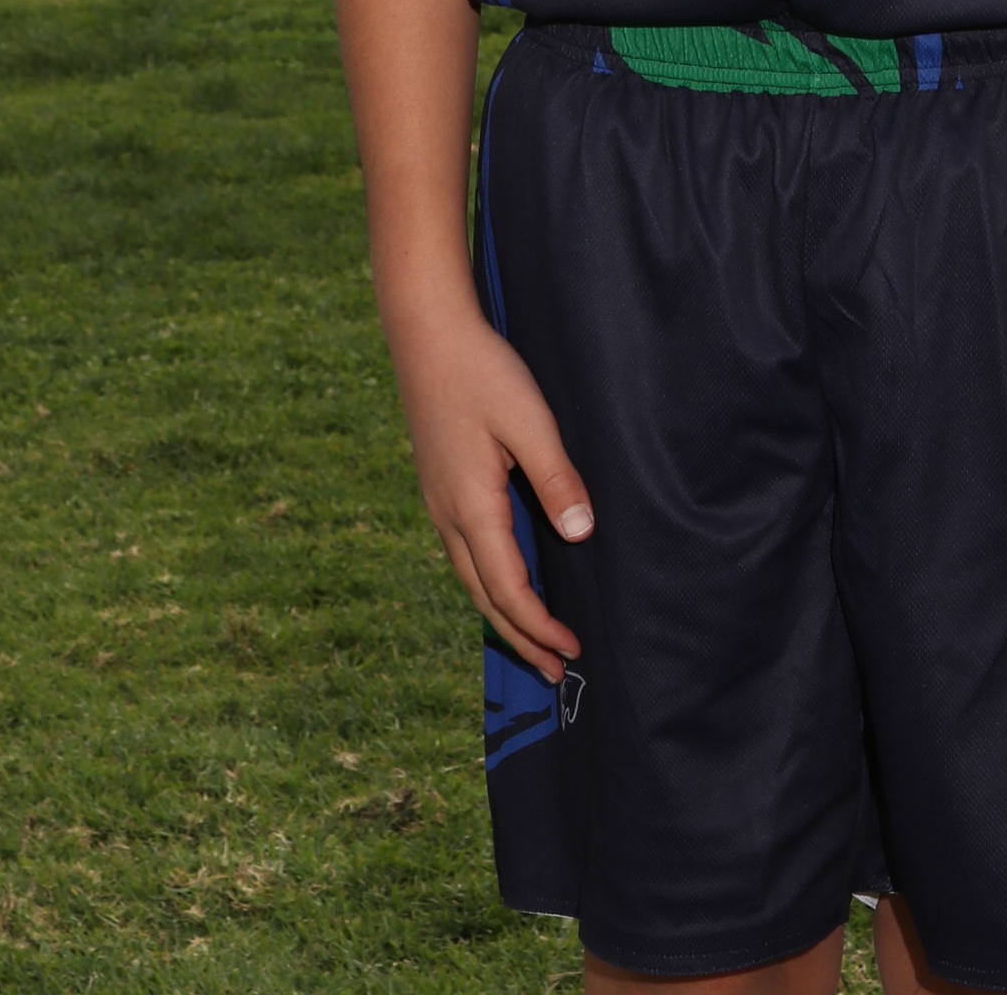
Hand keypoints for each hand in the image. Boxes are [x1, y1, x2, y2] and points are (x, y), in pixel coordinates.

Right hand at [389, 290, 594, 681]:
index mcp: (471, 507)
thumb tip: (579, 534)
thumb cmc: (481, 371)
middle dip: (520, 638)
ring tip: (532, 639)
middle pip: (484, 597)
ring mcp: (439, 502)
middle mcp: (448, 515)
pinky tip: (505, 578)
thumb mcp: (529, 421)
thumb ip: (556, 477)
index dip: (540, 626)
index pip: (508, 589)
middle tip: (555, 672)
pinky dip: (489, 582)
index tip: (572, 651)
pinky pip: (465, 552)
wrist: (426, 333)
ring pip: (470, 578)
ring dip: (502, 613)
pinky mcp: (440, 485)